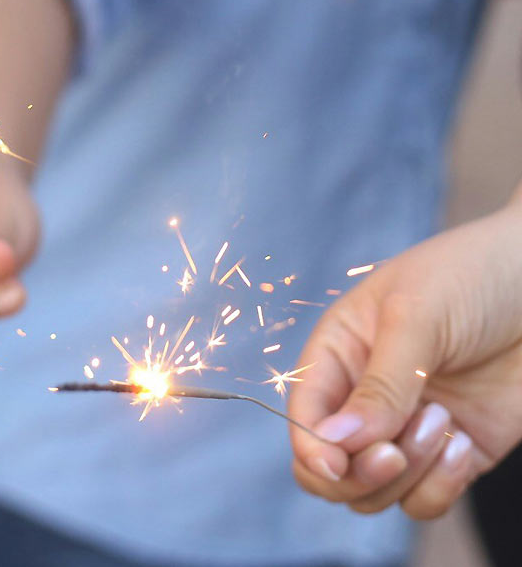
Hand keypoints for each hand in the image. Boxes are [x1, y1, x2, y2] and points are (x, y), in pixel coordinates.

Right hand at [288, 201, 521, 518]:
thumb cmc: (472, 275)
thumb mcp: (416, 315)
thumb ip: (379, 384)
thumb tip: (332, 441)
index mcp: (341, 351)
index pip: (305, 413)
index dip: (311, 445)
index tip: (338, 462)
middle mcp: (367, 395)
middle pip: (331, 468)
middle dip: (357, 474)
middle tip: (394, 453)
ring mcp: (411, 428)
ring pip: (376, 492)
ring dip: (408, 474)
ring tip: (444, 421)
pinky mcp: (457, 453)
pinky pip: (426, 500)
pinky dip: (441, 488)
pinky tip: (464, 443)